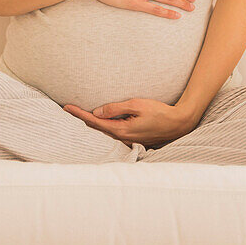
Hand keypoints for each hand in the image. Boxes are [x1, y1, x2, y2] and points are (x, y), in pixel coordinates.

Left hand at [62, 97, 194, 148]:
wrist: (178, 124)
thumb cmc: (159, 112)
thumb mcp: (137, 104)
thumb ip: (116, 108)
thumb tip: (97, 112)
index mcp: (121, 130)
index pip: (94, 122)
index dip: (79, 114)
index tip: (66, 107)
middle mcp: (122, 137)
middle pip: (96, 129)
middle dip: (81, 119)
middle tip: (67, 110)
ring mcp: (128, 140)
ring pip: (104, 132)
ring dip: (91, 124)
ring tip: (78, 115)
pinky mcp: (133, 138)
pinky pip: (113, 133)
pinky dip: (103, 127)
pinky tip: (99, 123)